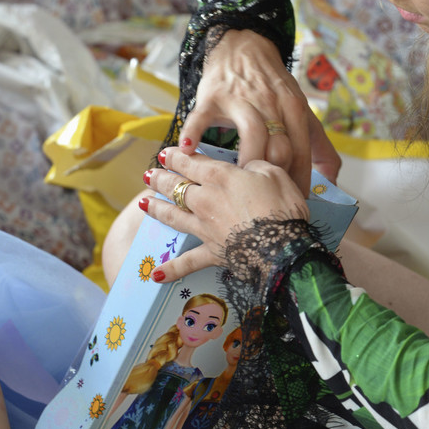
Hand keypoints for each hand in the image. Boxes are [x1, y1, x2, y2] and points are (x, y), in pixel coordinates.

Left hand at [140, 147, 308, 282]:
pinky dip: (170, 269)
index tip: (166, 154)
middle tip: (148, 174)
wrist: (284, 246)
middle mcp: (205, 201)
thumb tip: (246, 167)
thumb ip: (254, 166)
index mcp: (220, 177)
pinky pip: (186, 263)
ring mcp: (204, 227)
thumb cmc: (282, 207)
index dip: (175, 157)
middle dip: (160, 179)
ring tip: (143, 203)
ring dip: (156, 209)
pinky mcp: (211, 252)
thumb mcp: (273, 173)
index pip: (190, 163)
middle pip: (175, 187)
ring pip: (172, 216)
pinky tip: (154, 274)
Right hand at [178, 29, 340, 190]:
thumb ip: (318, 144)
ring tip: (237, 188)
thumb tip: (332, 179)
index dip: (297, 183)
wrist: (243, 46)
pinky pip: (202, 118)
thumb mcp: (299, 110)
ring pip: (250, 135)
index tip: (291, 206)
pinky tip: (189, 151)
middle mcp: (272, 104)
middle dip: (273, 180)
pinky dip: (194, 133)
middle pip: (279, 148)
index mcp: (296, 110)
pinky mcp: (212, 97)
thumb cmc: (271, 85)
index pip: (301, 154)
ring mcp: (241, 99)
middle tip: (265, 204)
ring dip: (246, 164)